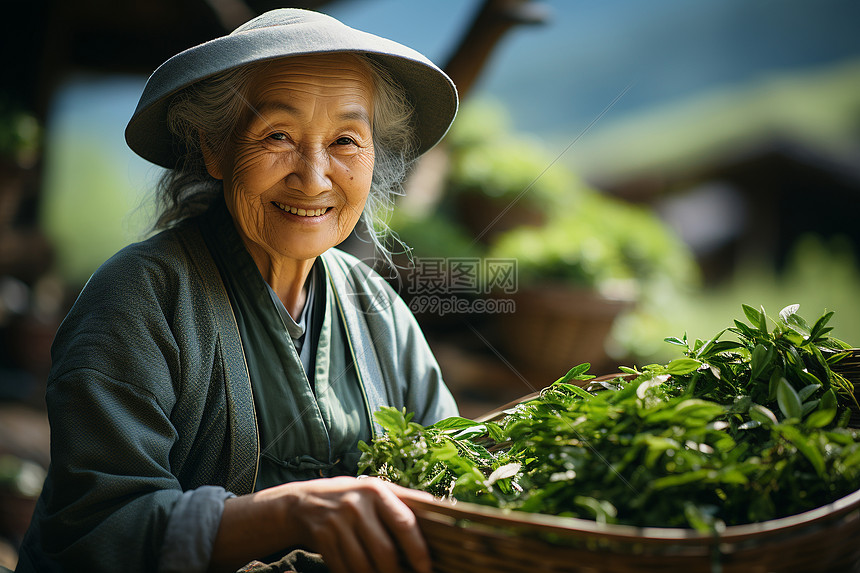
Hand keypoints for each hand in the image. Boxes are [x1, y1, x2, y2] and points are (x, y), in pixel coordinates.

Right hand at [287, 476, 432, 572]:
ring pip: (364, 566)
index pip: (404, 523)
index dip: (418, 550)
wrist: (302, 502)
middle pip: (385, 552)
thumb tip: (438, 507)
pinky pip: (344, 570)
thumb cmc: (350, 498)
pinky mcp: (322, 539)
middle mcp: (356, 505)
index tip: (426, 568)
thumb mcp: (373, 490)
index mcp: (376, 491)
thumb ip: (402, 499)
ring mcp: (337, 523)